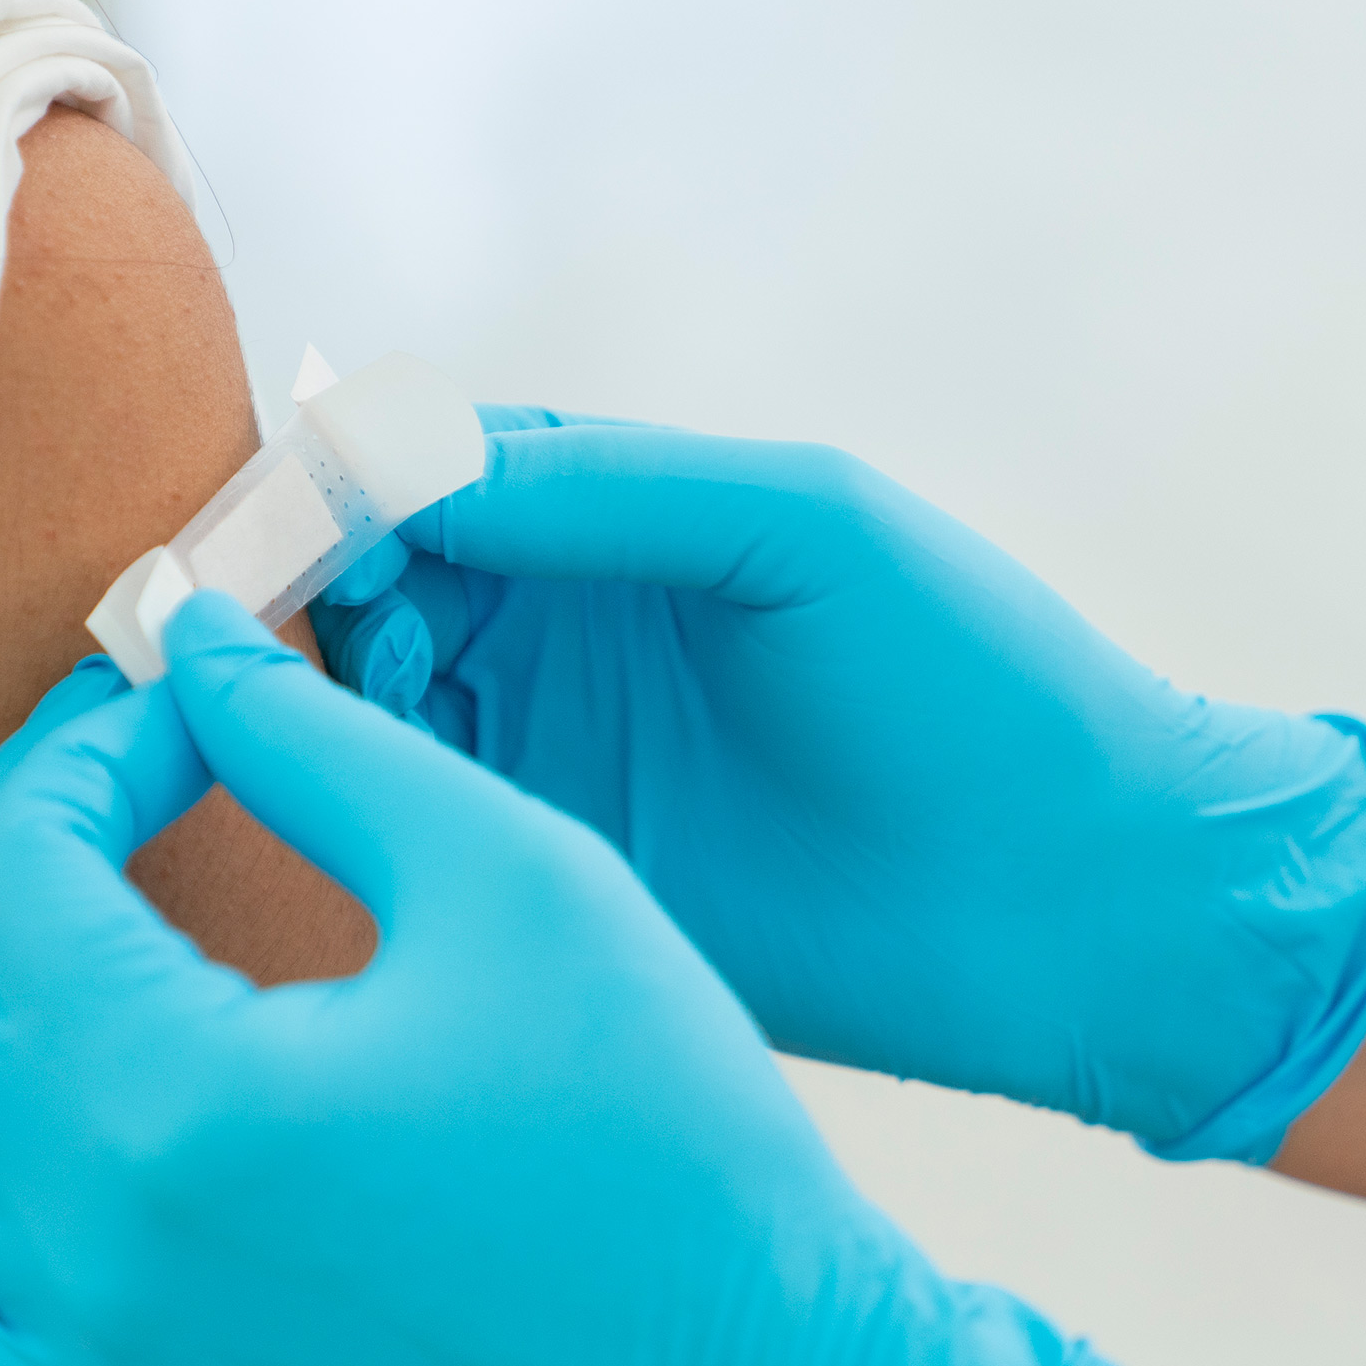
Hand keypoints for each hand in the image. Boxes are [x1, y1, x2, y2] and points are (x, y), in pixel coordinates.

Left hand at [0, 592, 1131, 1365]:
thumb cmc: (665, 1131)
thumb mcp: (511, 878)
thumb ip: (314, 745)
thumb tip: (180, 641)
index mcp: (176, 1099)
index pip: (29, 864)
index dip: (86, 748)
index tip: (182, 690)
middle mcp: (90, 1247)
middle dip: (14, 840)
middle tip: (118, 758)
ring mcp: (93, 1359)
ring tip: (17, 860)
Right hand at [312, 416, 1365, 1162]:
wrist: (1083, 904)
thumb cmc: (978, 681)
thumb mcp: (800, 529)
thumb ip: (606, 488)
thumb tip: (406, 462)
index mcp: (619, 519)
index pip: (428, 468)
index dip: (344, 481)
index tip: (287, 514)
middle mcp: (564, 632)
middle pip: (368, 582)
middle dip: (306, 586)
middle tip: (282, 621)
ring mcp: (555, 762)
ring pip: (367, 702)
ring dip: (318, 690)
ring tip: (334, 704)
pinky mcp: (560, 881)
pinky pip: (421, 829)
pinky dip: (357, 802)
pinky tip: (340, 800)